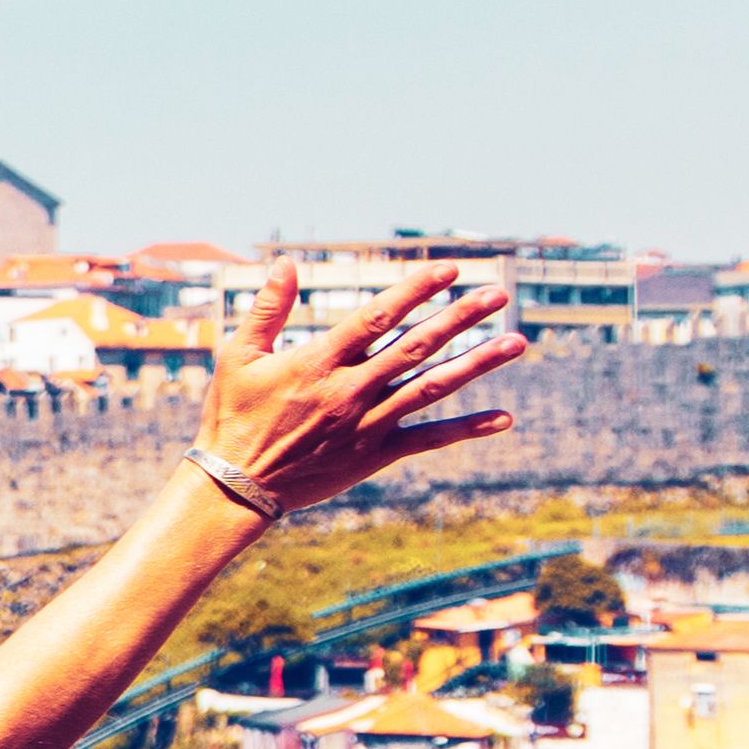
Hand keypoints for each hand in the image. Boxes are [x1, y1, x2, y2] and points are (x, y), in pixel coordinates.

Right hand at [197, 269, 532, 517]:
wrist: (237, 486)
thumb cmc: (232, 415)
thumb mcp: (238, 356)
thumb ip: (267, 309)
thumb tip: (286, 263)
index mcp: (318, 361)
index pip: (377, 317)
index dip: (415, 291)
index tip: (449, 270)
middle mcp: (350, 390)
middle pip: (417, 346)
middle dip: (461, 318)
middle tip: (498, 295)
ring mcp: (367, 423)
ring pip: (432, 387)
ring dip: (478, 364)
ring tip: (516, 343)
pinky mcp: (375, 454)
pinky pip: (429, 439)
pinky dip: (467, 428)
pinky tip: (504, 418)